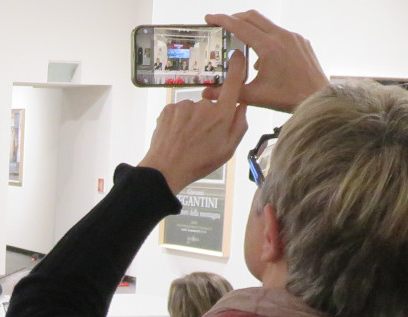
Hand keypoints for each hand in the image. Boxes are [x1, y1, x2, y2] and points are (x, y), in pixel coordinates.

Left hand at [138, 51, 248, 194]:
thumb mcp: (228, 149)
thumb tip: (242, 105)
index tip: (237, 56)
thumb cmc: (198, 163)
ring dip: (193, 120)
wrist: (165, 169)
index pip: (233, 84)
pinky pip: (179, 111)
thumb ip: (239, 125)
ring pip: (194, 109)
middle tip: (202, 138)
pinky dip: (179, 121)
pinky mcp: (169, 109)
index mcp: (221, 115)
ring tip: (187, 140)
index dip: (237, 68)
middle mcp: (203, 106)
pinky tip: (177, 136)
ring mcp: (184, 106)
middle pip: (211, 104)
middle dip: (210, 116)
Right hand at [201, 11, 327, 112]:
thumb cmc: (288, 97)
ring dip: (250, 29)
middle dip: (235, 19)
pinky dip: (266, 39)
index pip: (240, 27)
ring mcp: (293, 37)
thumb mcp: (254, 96)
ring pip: (266, 24)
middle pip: (253, 17)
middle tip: (222, 25)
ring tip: (241, 45)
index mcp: (269, 47)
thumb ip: (229, 91)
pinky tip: (263, 59)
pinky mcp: (300, 41)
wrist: (317, 99)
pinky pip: (279, 34)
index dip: (222, 21)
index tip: (210, 18)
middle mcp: (282, 36)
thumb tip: (207, 94)